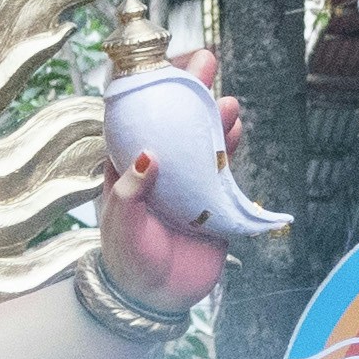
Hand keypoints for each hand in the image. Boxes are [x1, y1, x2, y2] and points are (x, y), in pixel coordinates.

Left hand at [94, 48, 239, 310]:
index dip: (149, 85)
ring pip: (200, 137)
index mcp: (126, 164)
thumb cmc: (129, 258)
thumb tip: (147, 156)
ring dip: (213, 116)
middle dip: (189, 88)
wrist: (156, 298)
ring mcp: (184, 180)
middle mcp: (157, 165)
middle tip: (206, 61)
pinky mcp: (209, 198)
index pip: (136, 114)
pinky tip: (235, 128)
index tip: (164, 60)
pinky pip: (221, 166)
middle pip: (173, 117)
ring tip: (227, 100)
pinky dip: (228, 146)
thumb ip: (131, 191)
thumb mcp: (123, 224)